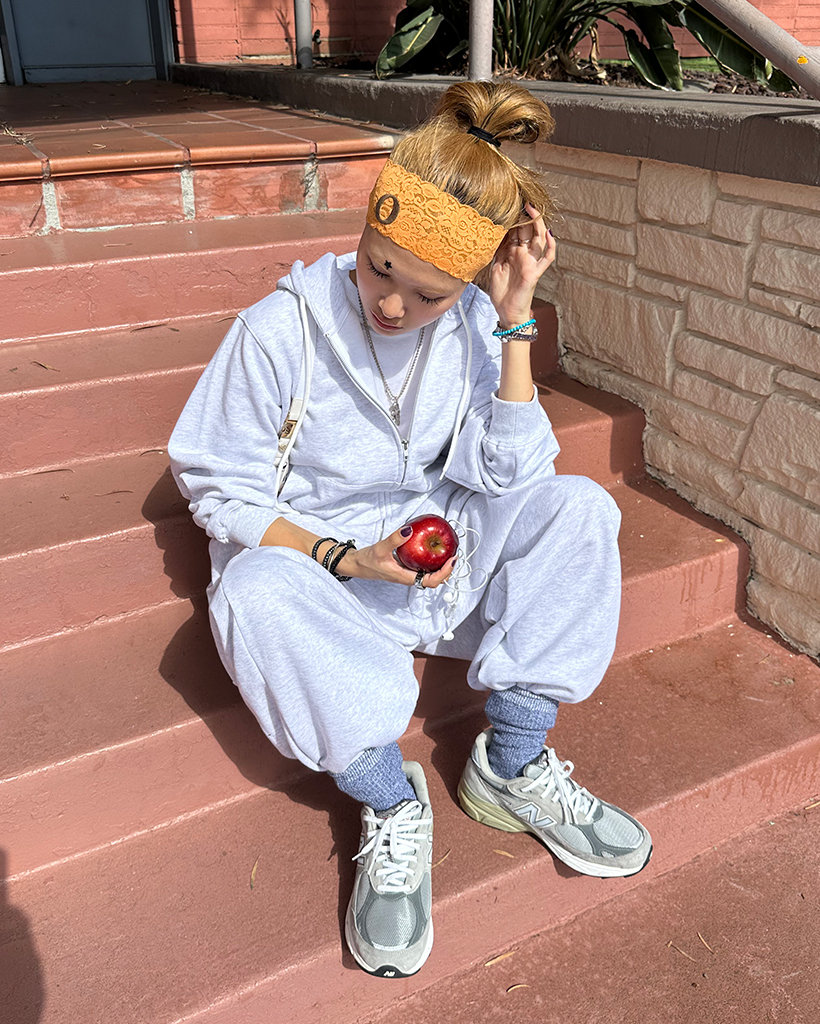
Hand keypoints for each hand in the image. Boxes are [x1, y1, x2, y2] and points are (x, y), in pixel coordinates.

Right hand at [339, 526, 456, 588]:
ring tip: (448, 552)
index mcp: (406, 577)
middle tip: (454, 555)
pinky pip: (423, 568)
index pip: (431, 581)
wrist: (358, 565)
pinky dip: (432, 561)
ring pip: (430, 575)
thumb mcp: (380, 548)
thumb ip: (395, 539)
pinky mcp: (407, 569)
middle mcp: (410, 578)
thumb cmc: (368, 561)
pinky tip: (432, 549)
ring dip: (441, 567)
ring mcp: (409, 574)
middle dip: (447, 570)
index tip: (452, 560)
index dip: (445, 573)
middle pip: (435, 580)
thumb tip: (409, 530)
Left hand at [489, 203, 555, 327]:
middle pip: (526, 230)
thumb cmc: (502, 292)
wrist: (507, 312)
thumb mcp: (494, 266)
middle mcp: (523, 254)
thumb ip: (497, 251)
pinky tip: (549, 233)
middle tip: (519, 197)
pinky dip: (550, 246)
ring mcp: (531, 262)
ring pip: (537, 238)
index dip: (513, 216)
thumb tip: (493, 233)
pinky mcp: (535, 273)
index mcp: (513, 252)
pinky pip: (547, 258)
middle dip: (524, 214)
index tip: (508, 201)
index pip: (515, 229)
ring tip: (532, 208)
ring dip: (536, 223)